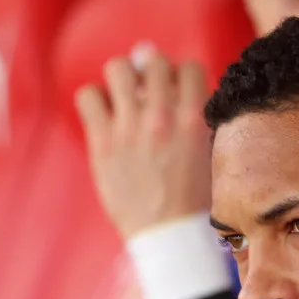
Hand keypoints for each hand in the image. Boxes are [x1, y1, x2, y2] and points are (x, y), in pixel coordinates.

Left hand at [75, 43, 211, 239]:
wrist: (170, 236)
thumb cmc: (195, 202)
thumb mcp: (211, 157)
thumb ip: (200, 122)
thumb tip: (184, 91)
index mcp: (194, 120)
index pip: (188, 66)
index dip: (182, 75)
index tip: (177, 89)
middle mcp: (161, 118)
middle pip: (153, 61)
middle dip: (153, 71)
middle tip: (150, 91)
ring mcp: (129, 129)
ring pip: (118, 69)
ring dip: (123, 78)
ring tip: (125, 96)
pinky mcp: (102, 143)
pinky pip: (88, 96)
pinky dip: (96, 99)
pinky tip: (105, 114)